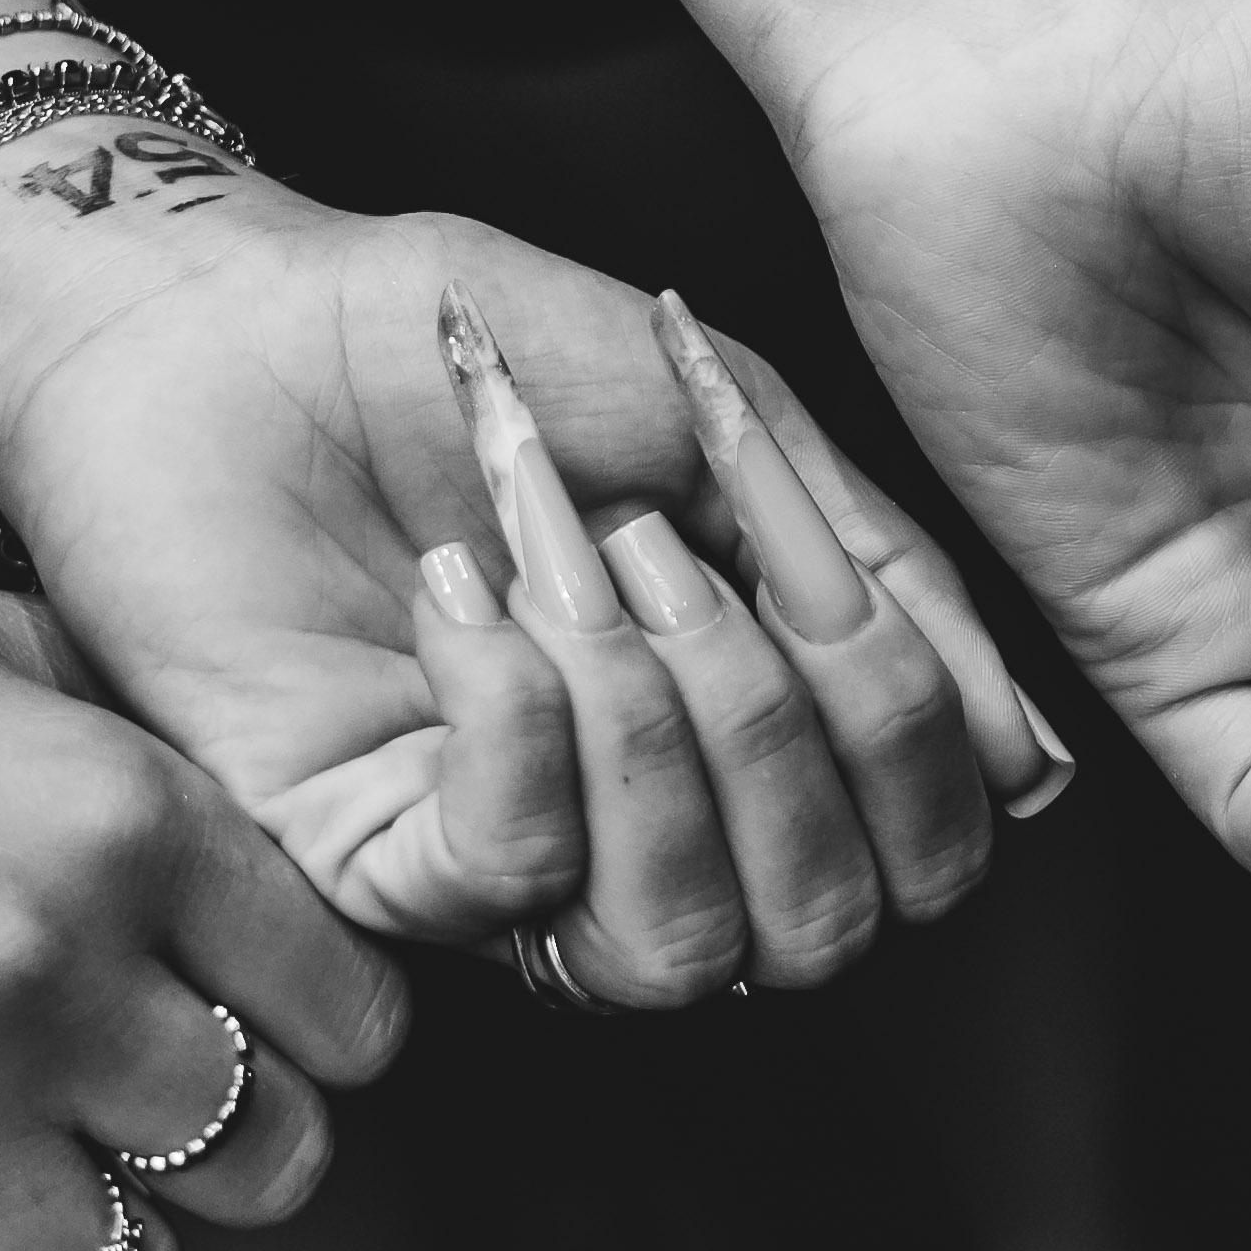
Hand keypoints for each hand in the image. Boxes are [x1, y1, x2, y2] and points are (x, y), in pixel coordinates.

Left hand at [0, 164, 1039, 994]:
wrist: (228, 304)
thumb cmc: (468, 344)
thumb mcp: (727, 421)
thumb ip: (874, 573)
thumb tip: (1022, 754)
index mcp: (738, 744)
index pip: (913, 863)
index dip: (916, 737)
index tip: (828, 565)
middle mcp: (632, 834)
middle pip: (816, 929)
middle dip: (790, 724)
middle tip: (675, 546)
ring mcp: (496, 861)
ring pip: (674, 946)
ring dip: (662, 729)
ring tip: (573, 562)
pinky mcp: (352, 859)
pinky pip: (505, 873)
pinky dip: (518, 714)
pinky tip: (458, 589)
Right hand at [0, 542, 398, 1250]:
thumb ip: (157, 757)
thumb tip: (302, 883)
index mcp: (113, 815)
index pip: (351, 1012)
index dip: (326, 1027)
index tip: (281, 1025)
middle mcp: (28, 975)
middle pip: (264, 1161)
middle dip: (230, 1139)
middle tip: (157, 1104)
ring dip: (93, 1237)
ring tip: (21, 1160)